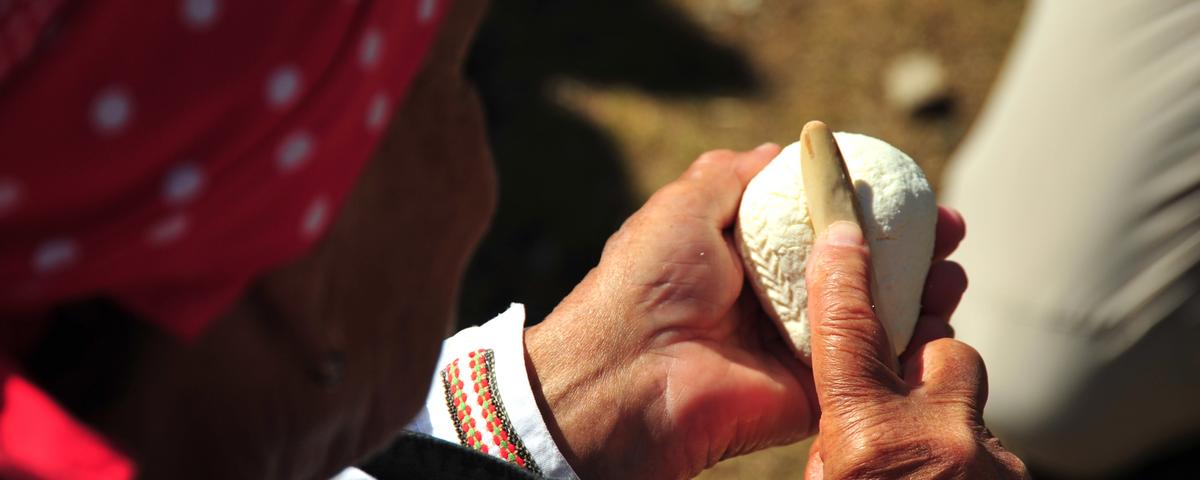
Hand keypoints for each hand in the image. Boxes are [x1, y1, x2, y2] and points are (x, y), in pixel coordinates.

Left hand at [525, 145, 978, 477]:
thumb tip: (778, 150)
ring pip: (877, 315)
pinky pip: (875, 362)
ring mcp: (800, 349)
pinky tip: (946, 302)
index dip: (865, 208)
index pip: (819, 230)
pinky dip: (916, 337)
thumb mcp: (685, 205)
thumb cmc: (650, 279)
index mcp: (745, 261)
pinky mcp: (818, 392)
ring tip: (955, 261)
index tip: (908, 187)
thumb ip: (733, 176)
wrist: (634, 370)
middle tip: (949, 225)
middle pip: (859, 271)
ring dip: (924, 288)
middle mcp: (776, 303)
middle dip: (910, 248)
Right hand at [802, 219, 1027, 478]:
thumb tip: (847, 428)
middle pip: (944, 351)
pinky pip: (989, 447)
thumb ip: (838, 448)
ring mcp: (995, 462)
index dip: (845, 274)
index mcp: (876, 441)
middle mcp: (943, 438)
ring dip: (942, 414)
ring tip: (921, 447)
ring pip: (971, 403)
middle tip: (900, 385)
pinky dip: (963, 457)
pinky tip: (944, 478)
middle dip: (923, 356)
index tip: (843, 230)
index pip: (852, 331)